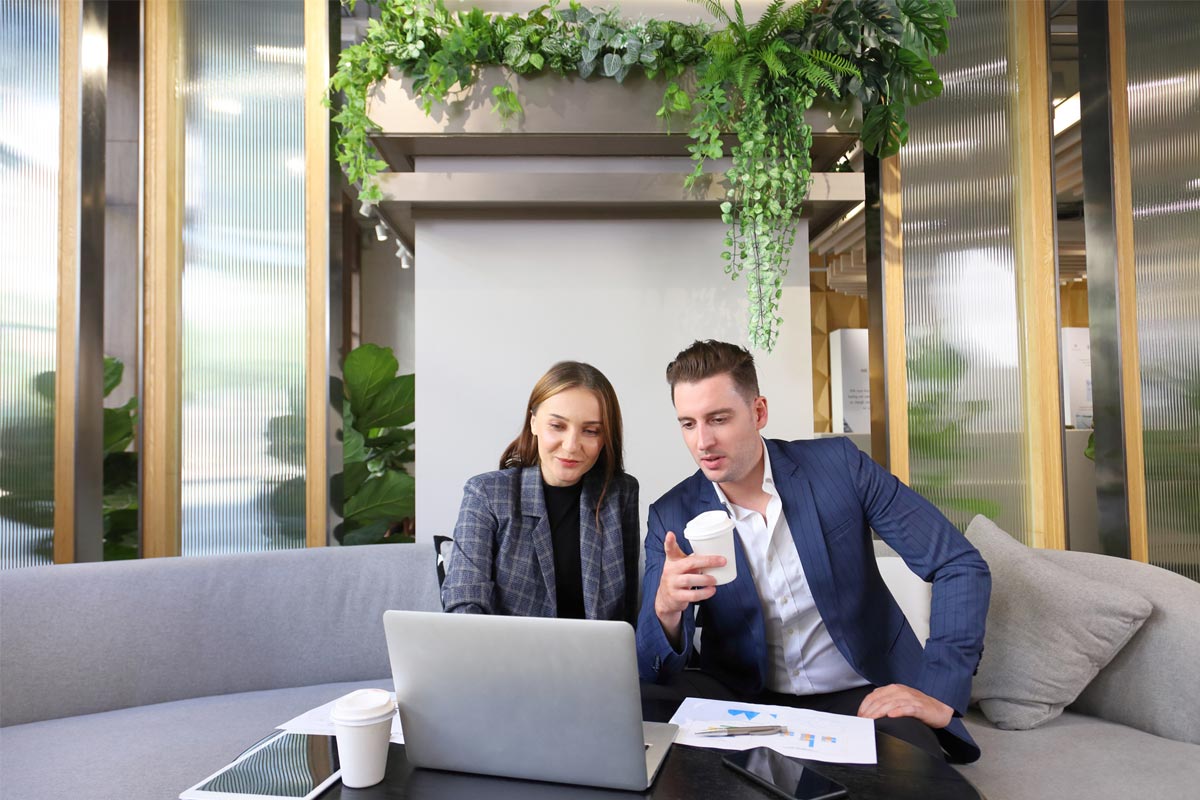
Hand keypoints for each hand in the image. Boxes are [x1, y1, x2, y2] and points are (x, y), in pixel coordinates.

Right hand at [654, 532, 725, 646]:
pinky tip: (711, 590)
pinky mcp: (676, 596)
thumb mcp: (680, 565)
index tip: (671, 534)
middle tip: (722, 561)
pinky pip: (692, 595)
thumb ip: (692, 559)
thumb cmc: (677, 577)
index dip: (669, 542)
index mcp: (672, 560)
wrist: (665, 598)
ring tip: (715, 580)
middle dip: (707, 561)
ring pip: (689, 580)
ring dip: (705, 579)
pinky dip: (704, 593)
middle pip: (689, 563)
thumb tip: (716, 556)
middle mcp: (671, 570)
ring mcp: (672, 584)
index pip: (670, 549)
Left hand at [857, 684, 953, 728]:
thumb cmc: (918, 705)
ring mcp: (910, 698)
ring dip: (878, 713)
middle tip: (862, 723)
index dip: (864, 707)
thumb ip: (885, 701)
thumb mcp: (899, 699)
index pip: (873, 696)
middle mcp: (900, 691)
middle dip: (868, 712)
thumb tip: (869, 709)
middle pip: (879, 701)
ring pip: (890, 704)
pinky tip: (892, 716)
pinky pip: (907, 708)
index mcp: (893, 689)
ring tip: (871, 721)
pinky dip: (898, 711)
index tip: (859, 717)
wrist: (940, 706)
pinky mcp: (919, 707)